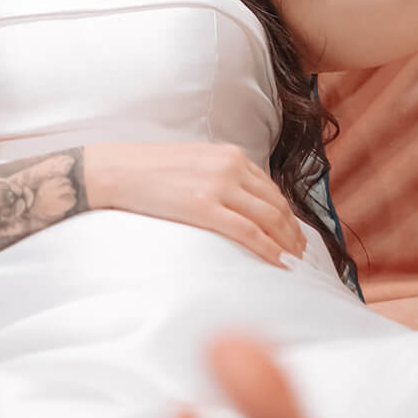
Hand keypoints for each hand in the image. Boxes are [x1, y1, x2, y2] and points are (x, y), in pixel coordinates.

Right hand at [83, 142, 305, 268]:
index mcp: (229, 154)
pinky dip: (270, 249)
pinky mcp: (205, 207)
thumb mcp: (194, 161)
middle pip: (276, 204)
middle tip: (301, 252)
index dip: (287, 213)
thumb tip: (239, 201)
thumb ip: (220, 175)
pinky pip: (249, 233)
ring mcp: (219, 186)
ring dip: (287, 242)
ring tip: (294, 260)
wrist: (116, 169)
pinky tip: (279, 263)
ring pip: (269, 219)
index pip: (271, 188)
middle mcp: (230, 166)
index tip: (294, 232)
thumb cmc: (148, 169)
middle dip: (293, 231)